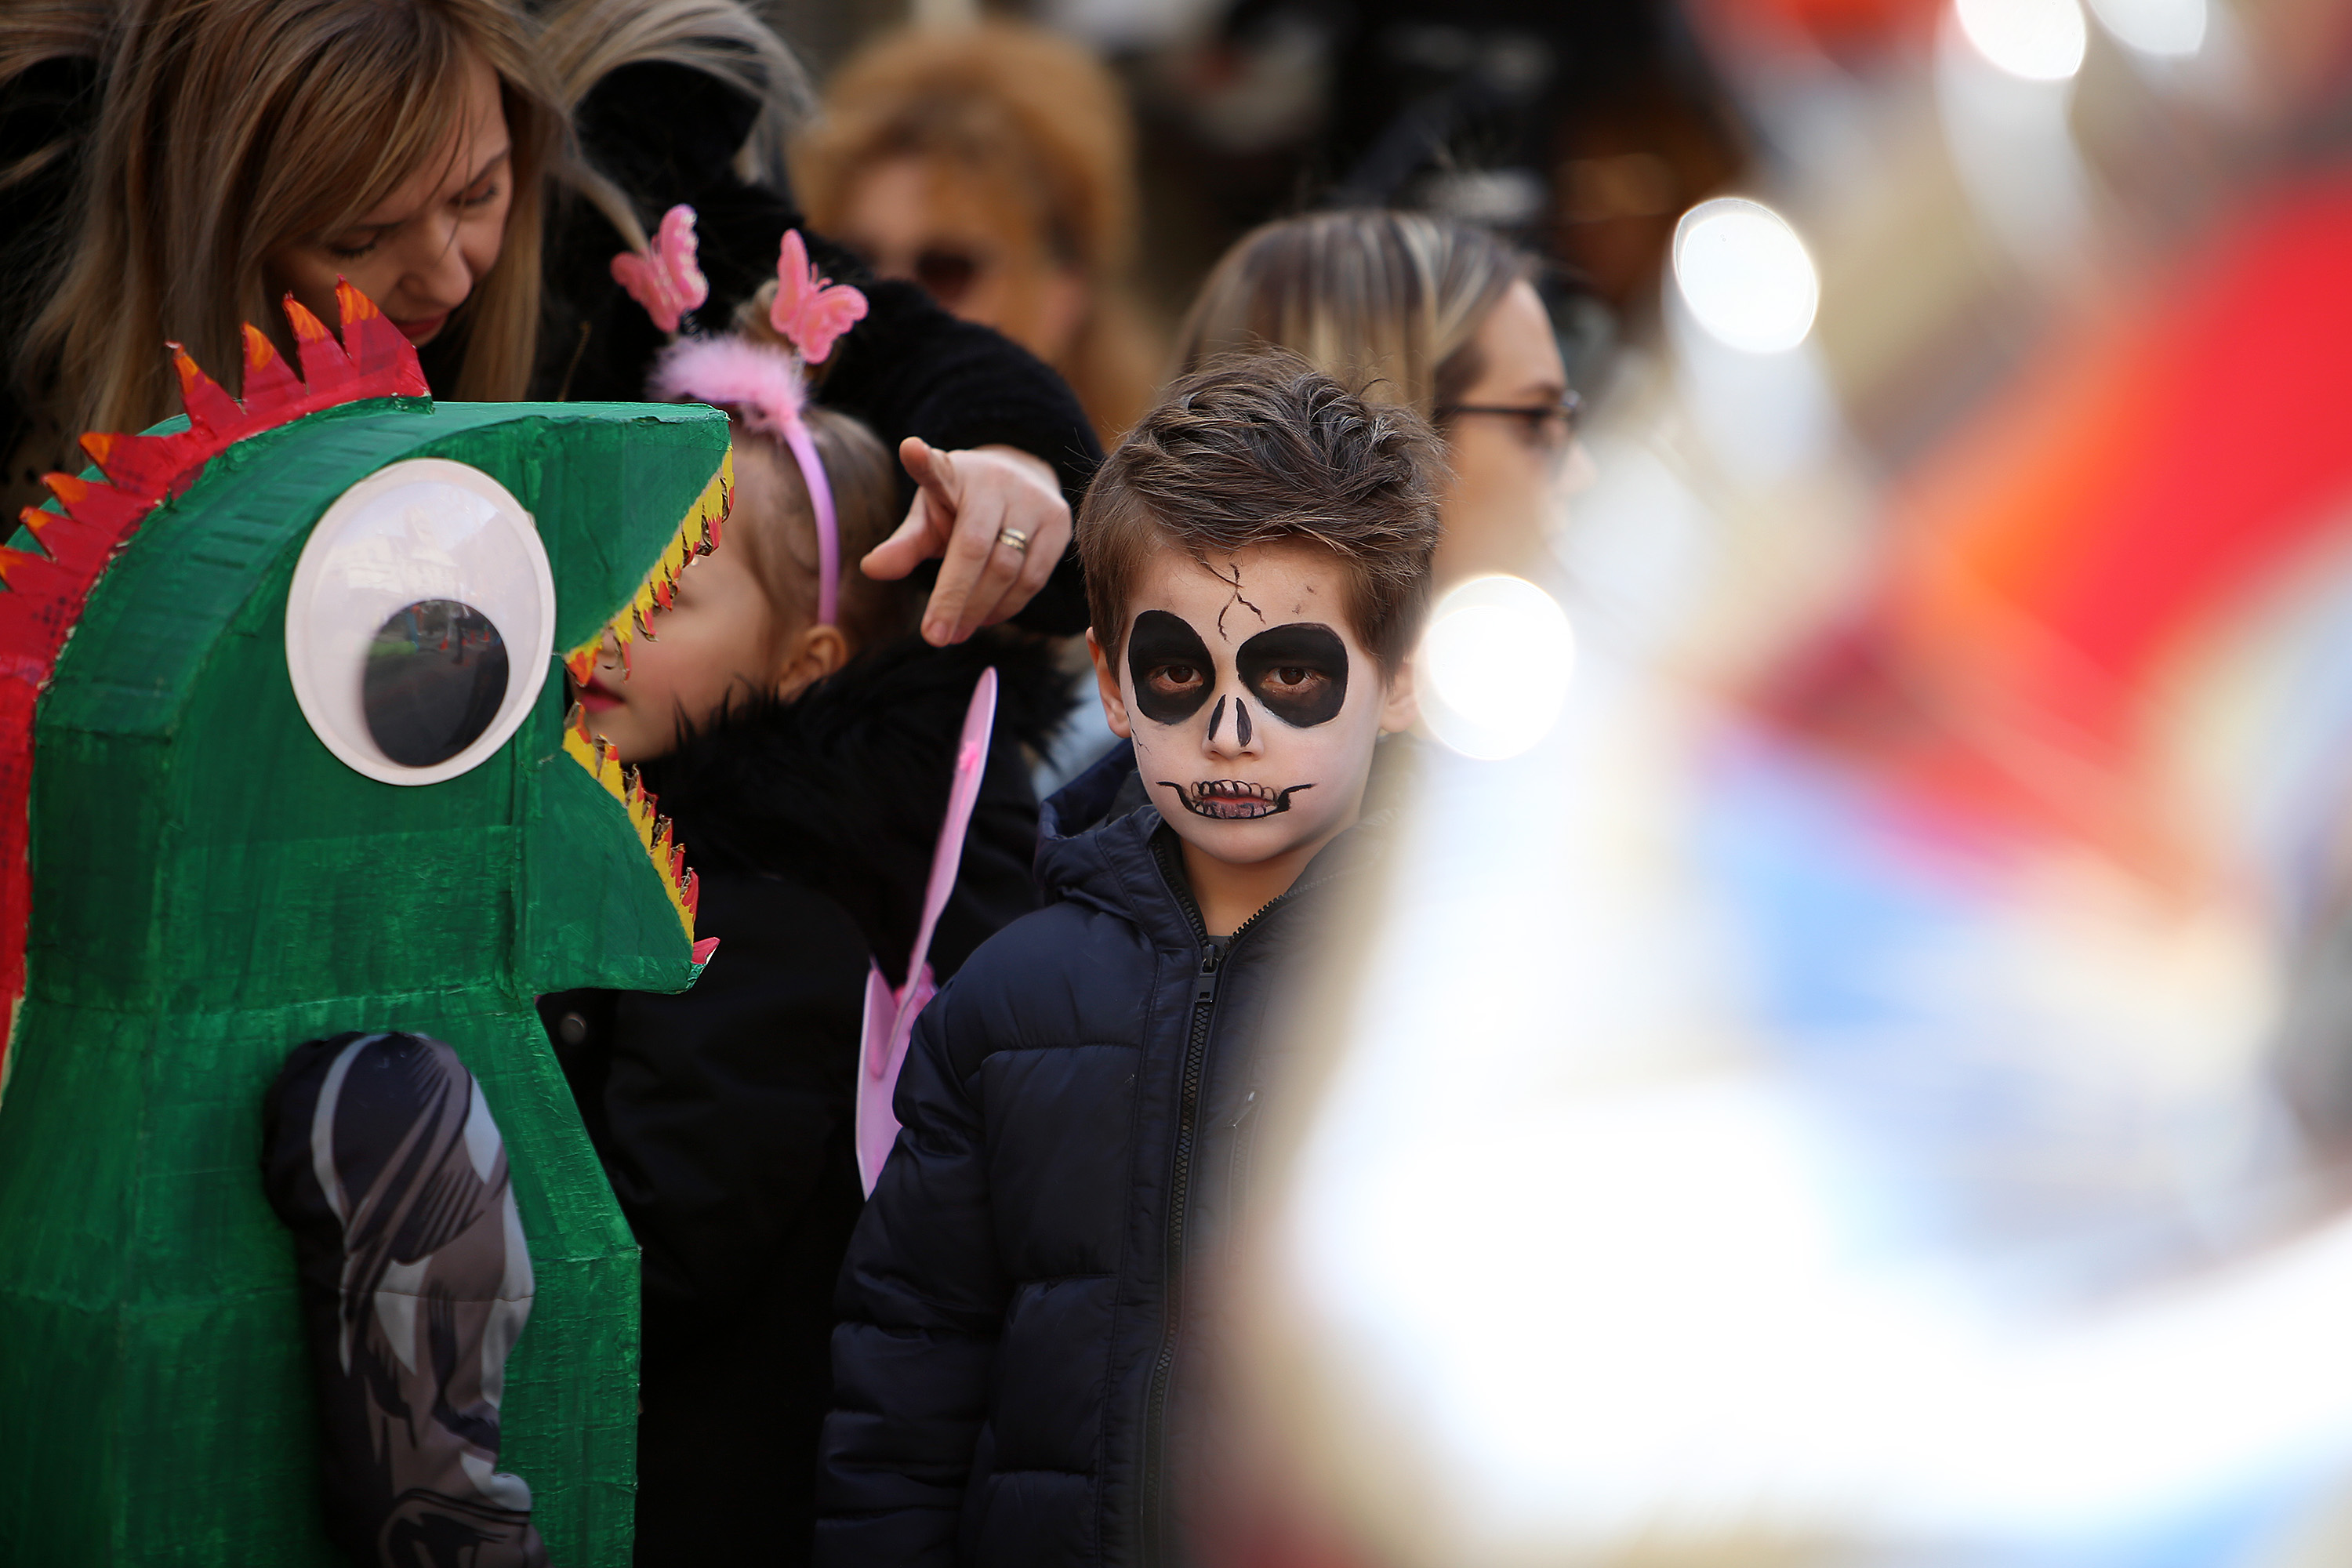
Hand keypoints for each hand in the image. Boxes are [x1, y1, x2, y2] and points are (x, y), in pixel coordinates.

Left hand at [862, 439, 1070, 645]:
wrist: (1021, 482)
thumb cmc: (962, 506)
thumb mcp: (929, 517)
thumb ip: (904, 545)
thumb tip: (870, 569)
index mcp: (956, 473)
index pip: (938, 470)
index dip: (923, 462)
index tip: (910, 450)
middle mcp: (999, 481)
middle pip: (976, 548)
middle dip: (954, 598)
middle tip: (935, 636)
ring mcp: (1034, 500)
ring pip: (1009, 569)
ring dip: (980, 609)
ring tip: (956, 633)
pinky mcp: (1059, 522)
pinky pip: (1033, 578)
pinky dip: (1007, 606)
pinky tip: (985, 619)